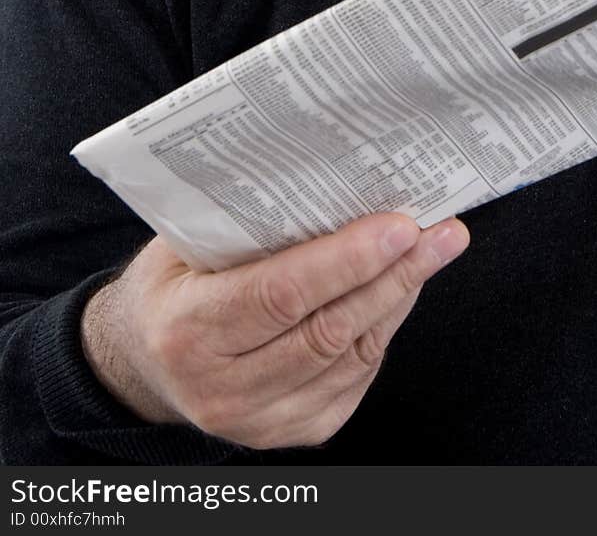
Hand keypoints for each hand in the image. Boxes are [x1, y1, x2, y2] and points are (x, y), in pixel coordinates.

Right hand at [80, 212, 467, 448]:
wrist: (142, 359)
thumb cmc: (172, 282)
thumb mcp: (187, 242)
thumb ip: (249, 222)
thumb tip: (338, 176)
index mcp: (188, 330)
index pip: (281, 295)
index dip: (346, 261)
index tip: (400, 226)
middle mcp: (220, 388)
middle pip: (329, 330)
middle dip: (395, 275)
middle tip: (441, 232)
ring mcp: (257, 421)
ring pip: (351, 356)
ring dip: (400, 298)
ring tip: (434, 250)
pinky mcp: (291, 432)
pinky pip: (355, 378)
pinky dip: (384, 329)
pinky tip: (401, 289)